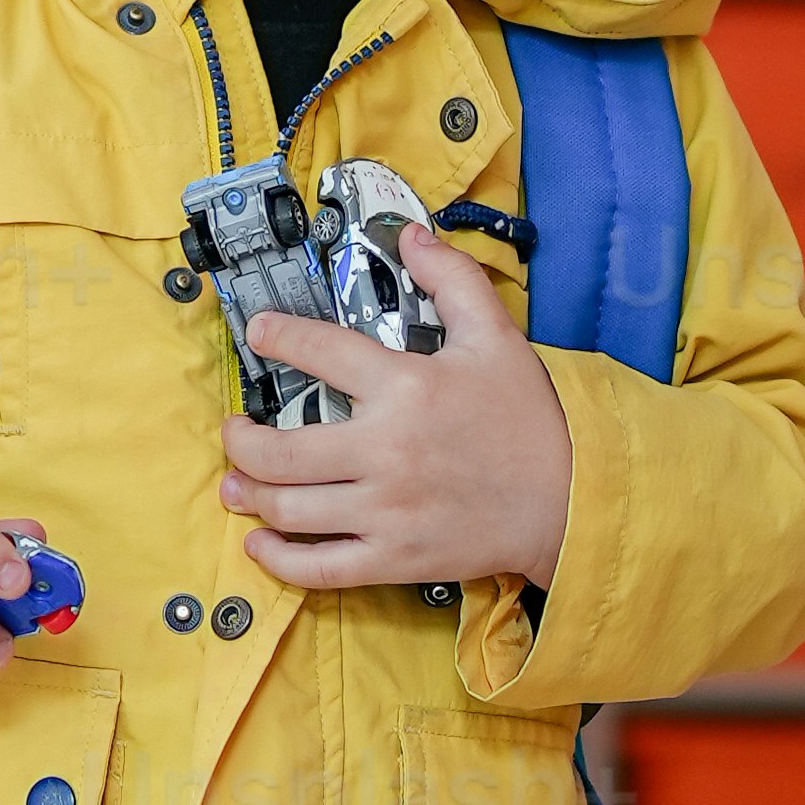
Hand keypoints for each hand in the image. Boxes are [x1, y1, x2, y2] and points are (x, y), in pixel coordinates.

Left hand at [223, 220, 572, 597]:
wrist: (570, 501)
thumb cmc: (530, 423)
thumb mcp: (497, 338)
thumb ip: (453, 280)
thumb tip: (414, 237)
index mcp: (406, 388)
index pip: (319, 351)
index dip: (278, 336)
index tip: (260, 333)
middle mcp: (386, 450)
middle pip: (280, 449)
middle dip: (240, 440)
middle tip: (234, 430)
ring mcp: (385, 510)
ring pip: (289, 508)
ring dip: (249, 494)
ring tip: (236, 482)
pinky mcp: (393, 558)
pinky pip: (319, 567)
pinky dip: (280, 560)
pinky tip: (261, 544)